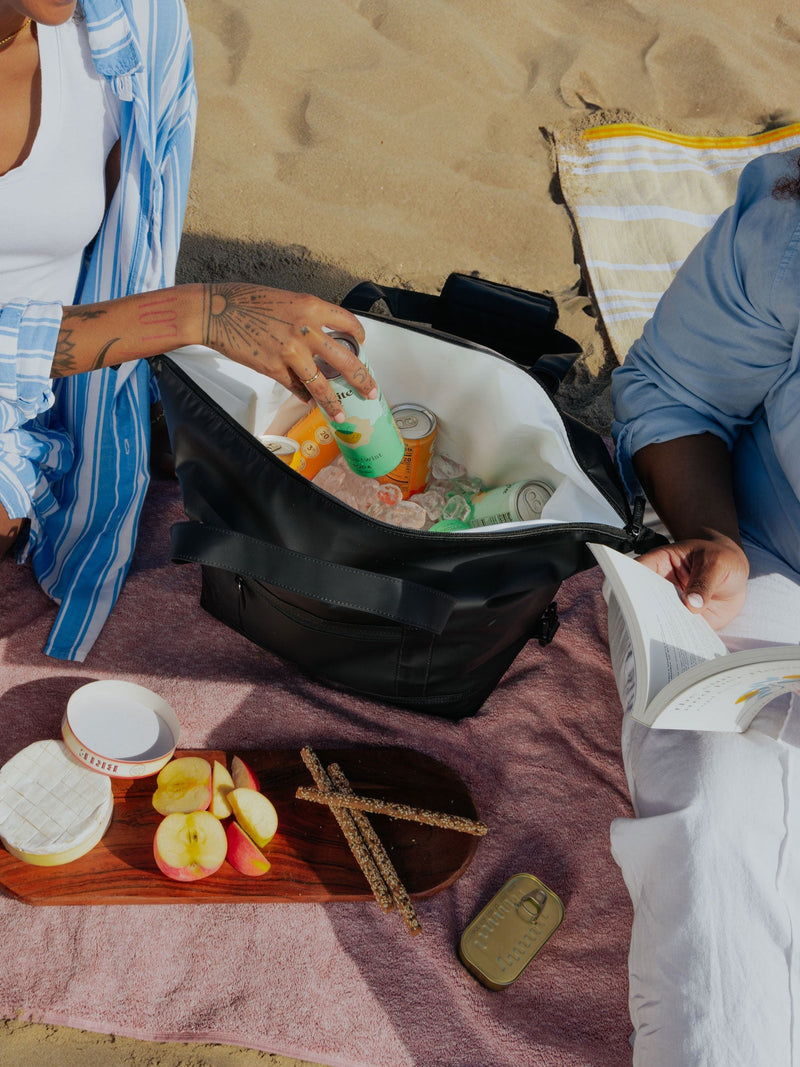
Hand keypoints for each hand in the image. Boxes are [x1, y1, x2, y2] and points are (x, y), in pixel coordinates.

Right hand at [199, 283, 375, 420]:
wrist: (215, 310)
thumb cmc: (247, 300)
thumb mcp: (286, 299)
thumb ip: (306, 317)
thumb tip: (322, 336)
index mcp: (311, 307)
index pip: (348, 323)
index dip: (358, 336)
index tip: (361, 344)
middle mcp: (305, 330)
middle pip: (345, 360)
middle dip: (362, 379)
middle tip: (371, 391)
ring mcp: (291, 352)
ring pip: (322, 384)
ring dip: (333, 403)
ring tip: (342, 415)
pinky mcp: (274, 369)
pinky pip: (296, 388)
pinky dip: (303, 396)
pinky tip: (307, 401)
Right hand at [635, 532, 748, 630]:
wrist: (736, 574)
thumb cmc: (722, 559)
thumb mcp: (716, 563)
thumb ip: (704, 582)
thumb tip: (692, 604)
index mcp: (659, 564)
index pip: (635, 573)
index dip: (626, 586)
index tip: (627, 600)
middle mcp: (659, 586)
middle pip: (641, 601)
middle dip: (640, 614)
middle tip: (644, 627)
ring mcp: (670, 605)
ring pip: (657, 620)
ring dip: (658, 631)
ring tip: (661, 641)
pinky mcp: (684, 621)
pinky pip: (677, 632)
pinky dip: (677, 640)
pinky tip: (680, 648)